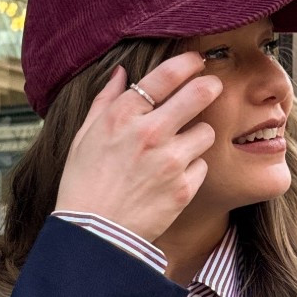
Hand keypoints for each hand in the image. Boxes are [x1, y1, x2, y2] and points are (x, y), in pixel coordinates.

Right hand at [54, 51, 221, 241]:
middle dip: (210, 86)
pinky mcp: (184, 188)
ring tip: (181, 147)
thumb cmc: (84, 183)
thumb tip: (121, 72)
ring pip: (206, 132)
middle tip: (212, 87)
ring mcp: (170, 161)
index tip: (197, 61)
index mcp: (122, 116)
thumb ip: (105, 101)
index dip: (188, 63)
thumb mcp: (84, 137)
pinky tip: (173, 177)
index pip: (166, 76)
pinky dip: (192, 169)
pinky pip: (202, 166)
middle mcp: (150, 134)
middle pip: (200, 94)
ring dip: (198, 136)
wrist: (94, 235)